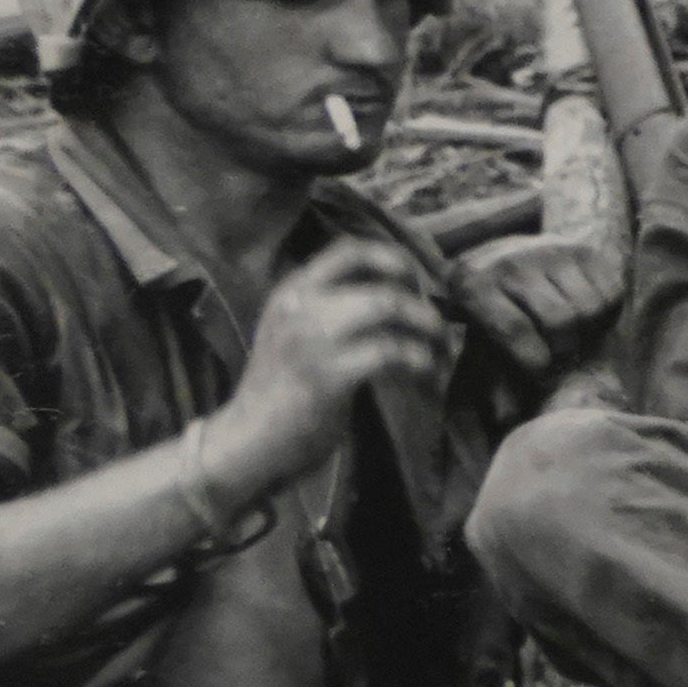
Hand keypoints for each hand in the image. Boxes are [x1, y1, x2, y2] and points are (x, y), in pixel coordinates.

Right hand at [208, 242, 459, 491]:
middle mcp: (300, 306)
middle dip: (421, 306)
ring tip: (439, 350)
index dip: (394, 259)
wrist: (248, 437)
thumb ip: (331, 305)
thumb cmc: (280, 385)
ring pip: (389, 308)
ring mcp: (313, 340)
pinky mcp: (330, 376)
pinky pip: (391, 352)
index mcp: (292, 290)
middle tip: (433, 328)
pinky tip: (423, 372)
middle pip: (383, 285)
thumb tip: (398, 292)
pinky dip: (419, 359)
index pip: (350, 249)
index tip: (414, 283)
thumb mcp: (295, 329)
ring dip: (427, 329)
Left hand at [452, 234, 624, 381]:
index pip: (514, 330)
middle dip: (564, 348)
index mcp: (476, 285)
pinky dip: (605, 312)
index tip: (542, 375)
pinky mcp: (584, 251)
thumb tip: (505, 418)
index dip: (534, 362)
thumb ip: (492, 373)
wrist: (511, 252)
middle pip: (559, 320)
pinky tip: (587, 315)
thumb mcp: (478, 334)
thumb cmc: (493, 307)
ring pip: (589, 307)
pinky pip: (611, 293)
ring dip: (587, 330)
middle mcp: (513, 262)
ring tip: (574, 335)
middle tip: (561, 356)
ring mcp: (552, 251)